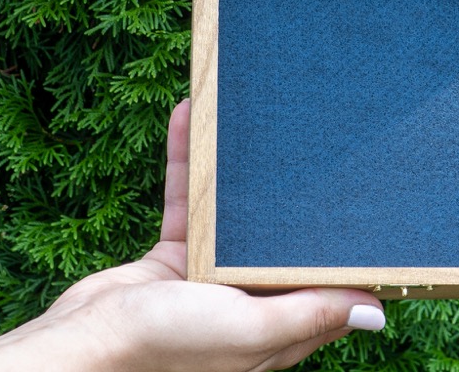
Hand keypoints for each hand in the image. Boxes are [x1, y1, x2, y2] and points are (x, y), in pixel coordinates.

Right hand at [0, 101, 383, 371]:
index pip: (323, 286)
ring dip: (236, 163)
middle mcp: (247, 300)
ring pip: (233, 208)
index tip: (363, 199)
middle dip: (290, 190)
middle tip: (309, 135)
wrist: (80, 349)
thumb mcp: (246, 332)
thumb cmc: (165, 348)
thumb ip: (307, 315)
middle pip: (279, 236)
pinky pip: (189, 197)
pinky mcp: (174, 253)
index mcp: (274, 326)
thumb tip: (378, 312)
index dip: (343, 250)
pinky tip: (189, 116)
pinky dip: (189, 160)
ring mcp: (209, 275)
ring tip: (248, 111)